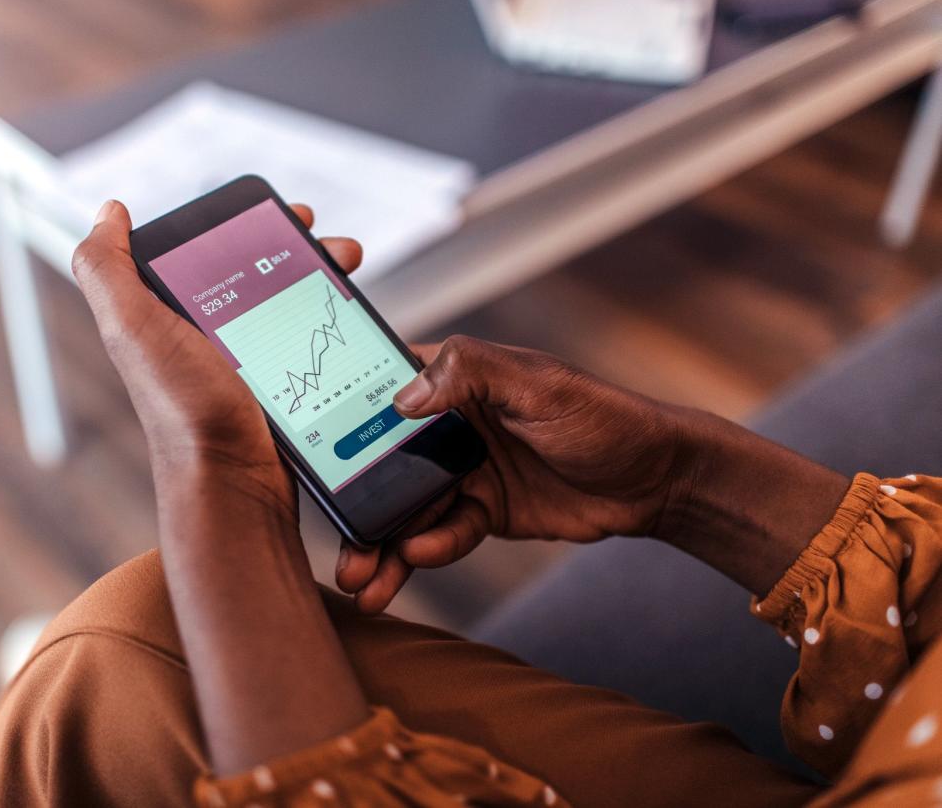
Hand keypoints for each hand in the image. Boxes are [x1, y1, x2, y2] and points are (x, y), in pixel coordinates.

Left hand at [73, 202, 374, 770]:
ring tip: (350, 272)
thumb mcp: (134, 330)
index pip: (210, 251)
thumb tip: (106, 213)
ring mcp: (244, 368)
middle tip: (337, 247)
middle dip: (302, 250)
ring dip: (324, 281)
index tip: (290, 215)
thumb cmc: (185, 412)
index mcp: (167, 316)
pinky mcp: (278, 394)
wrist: (234, 487)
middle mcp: (202, 339)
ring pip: (289, 305)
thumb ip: (107, 270)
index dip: (249, 225)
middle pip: (259, 273)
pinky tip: (353, 322)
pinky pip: (308, 345)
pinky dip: (332, 325)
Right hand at [337, 337, 691, 611]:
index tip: (302, 453)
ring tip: (360, 582)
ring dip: (382, 544)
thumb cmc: (602, 415)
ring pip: (407, 508)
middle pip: (382, 463)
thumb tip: (404, 396)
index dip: (337, 418)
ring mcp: (463, 470)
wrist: (655, 481)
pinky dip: (429, 551)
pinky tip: (417, 561)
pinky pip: (444, 533)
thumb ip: (471, 374)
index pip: (380, 390)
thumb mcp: (538, 384)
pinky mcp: (482, 511)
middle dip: (354, 505)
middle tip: (337, 545)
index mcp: (453, 379)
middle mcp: (447, 424)